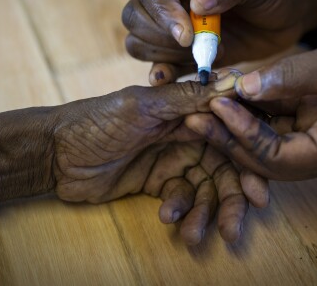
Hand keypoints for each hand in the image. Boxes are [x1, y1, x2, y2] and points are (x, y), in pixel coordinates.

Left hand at [51, 70, 268, 243]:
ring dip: (205, 214)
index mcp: (186, 111)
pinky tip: (167, 217)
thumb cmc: (97, 121)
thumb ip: (185, 97)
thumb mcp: (141, 106)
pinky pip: (180, 200)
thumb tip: (234, 82)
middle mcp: (186, 135)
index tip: (259, 189)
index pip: (229, 133)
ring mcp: (172, 161)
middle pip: (223, 169)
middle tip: (235, 227)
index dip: (247, 160)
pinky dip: (179, 211)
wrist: (56, 154)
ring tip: (195, 235)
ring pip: (204, 190)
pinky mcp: (158, 184)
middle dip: (231, 199)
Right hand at [122, 0, 316, 84]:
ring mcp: (173, 28)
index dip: (163, 15)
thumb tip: (197, 2)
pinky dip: (164, 75)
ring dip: (165, 56)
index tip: (188, 36)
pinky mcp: (183, 54)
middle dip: (161, 38)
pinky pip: (159, 65)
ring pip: (141, 43)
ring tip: (208, 56)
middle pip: (136, 19)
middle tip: (197, 46)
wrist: (291, 13)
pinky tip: (174, 82)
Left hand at [186, 16, 316, 178]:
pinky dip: (263, 106)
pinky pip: (287, 118)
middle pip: (269, 156)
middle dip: (233, 136)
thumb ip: (289, 78)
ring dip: (244, 120)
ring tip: (207, 102)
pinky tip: (238, 89)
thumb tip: (242, 86)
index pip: (278, 159)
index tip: (215, 107)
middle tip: (195, 115)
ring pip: (274, 137)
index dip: (243, 135)